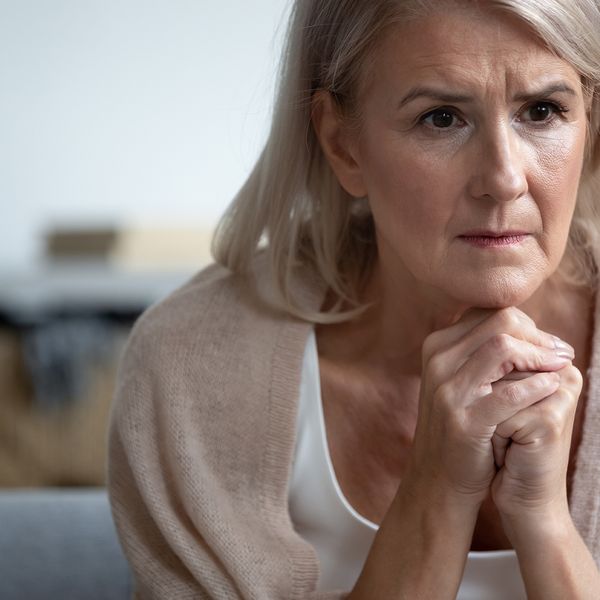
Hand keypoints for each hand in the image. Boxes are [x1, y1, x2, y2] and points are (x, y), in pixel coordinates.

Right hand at [408, 307, 572, 509]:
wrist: (437, 478)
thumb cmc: (460, 425)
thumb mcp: (459, 380)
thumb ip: (480, 350)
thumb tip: (525, 324)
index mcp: (437, 346)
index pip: (489, 313)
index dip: (526, 323)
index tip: (548, 343)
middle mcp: (438, 361)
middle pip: (499, 322)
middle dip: (539, 335)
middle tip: (561, 353)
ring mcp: (448, 390)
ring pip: (503, 347)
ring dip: (541, 356)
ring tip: (560, 367)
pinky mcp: (465, 420)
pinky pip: (510, 393)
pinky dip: (538, 386)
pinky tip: (552, 388)